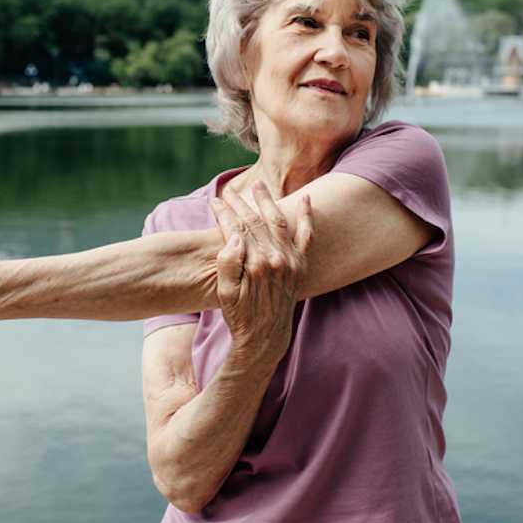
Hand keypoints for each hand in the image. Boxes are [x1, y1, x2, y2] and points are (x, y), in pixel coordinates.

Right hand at [209, 181, 313, 369]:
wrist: (265, 336)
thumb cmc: (240, 314)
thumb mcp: (225, 293)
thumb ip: (228, 263)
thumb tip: (233, 236)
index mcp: (254, 264)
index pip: (237, 229)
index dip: (224, 214)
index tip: (215, 202)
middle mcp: (276, 259)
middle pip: (256, 222)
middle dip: (240, 204)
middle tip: (228, 191)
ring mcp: (291, 261)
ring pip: (278, 222)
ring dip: (268, 202)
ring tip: (258, 185)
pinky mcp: (300, 265)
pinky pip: (307, 236)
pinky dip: (307, 217)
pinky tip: (306, 200)